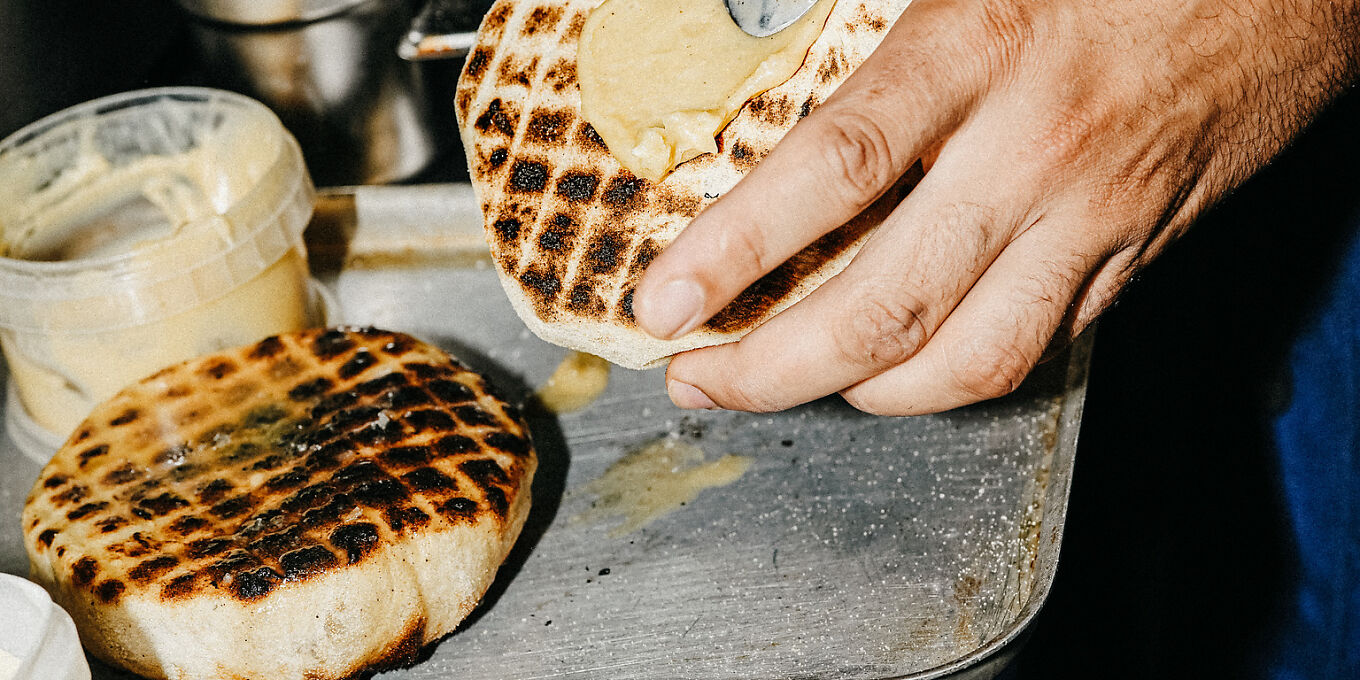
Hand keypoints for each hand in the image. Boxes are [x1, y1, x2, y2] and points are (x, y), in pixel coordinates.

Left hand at [633, 0, 1357, 414]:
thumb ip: (877, 44)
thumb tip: (775, 121)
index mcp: (977, 49)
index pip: (829, 173)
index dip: (732, 249)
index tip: (664, 303)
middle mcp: (1033, 149)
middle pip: (888, 303)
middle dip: (776, 368)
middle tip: (703, 382)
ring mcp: (1095, 214)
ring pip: (970, 359)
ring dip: (866, 396)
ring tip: (800, 390)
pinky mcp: (1140, 253)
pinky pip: (1043, 347)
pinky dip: (960, 375)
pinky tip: (909, 370)